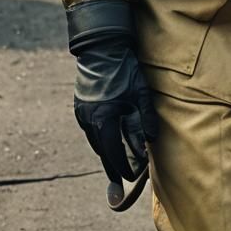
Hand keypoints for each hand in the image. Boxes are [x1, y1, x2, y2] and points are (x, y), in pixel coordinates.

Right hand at [75, 38, 157, 182]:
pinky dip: (101, 136)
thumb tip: (150, 140)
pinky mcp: (80, 106)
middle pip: (102, 151)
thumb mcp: (141, 92)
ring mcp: (82, 112)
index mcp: (103, 118)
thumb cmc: (124, 69)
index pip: (113, 152)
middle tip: (119, 182)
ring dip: (106, 151)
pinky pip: (90, 129)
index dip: (122, 167)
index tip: (130, 177)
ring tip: (116, 162)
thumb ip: (146, 118)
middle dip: (112, 166)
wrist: (102, 47)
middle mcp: (89, 119)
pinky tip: (108, 138)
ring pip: (95, 140)